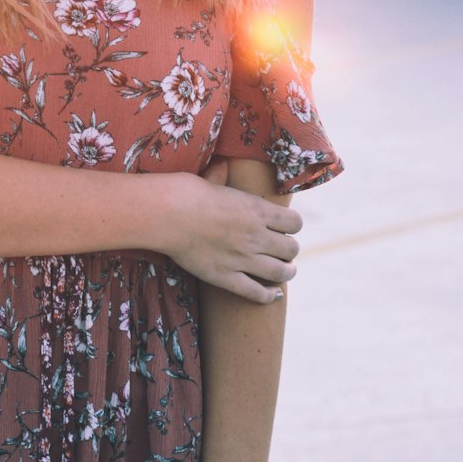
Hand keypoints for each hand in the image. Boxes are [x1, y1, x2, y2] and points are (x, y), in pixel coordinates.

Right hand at [155, 160, 300, 303]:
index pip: (295, 222)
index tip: (285, 227)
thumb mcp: (211, 179)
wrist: (167, 213)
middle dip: (290, 250)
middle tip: (283, 251)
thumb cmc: (187, 192)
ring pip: (281, 273)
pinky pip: (256, 293)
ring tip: (284, 271)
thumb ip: (221, 175)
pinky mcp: (225, 277)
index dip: (293, 225)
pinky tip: (272, 295)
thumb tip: (222, 165)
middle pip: (291, 249)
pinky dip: (268, 296)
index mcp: (256, 210)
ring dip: (287, 273)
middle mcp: (255, 235)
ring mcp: (242, 258)